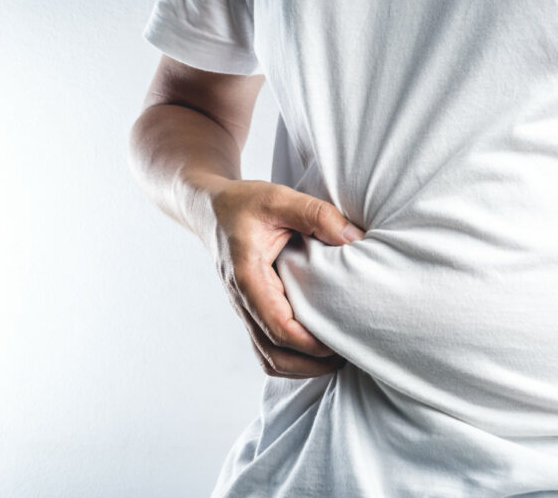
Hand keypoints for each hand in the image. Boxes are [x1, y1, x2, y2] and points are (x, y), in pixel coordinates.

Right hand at [204, 178, 364, 377]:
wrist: (210, 210)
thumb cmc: (242, 204)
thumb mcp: (279, 198)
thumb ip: (316, 214)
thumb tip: (355, 238)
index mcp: (247, 277)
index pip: (277, 327)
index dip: (310, 342)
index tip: (341, 338)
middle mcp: (242, 300)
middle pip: (272, 355)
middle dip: (311, 365)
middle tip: (347, 353)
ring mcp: (244, 310)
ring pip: (268, 359)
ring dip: (301, 367)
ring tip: (336, 355)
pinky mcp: (251, 312)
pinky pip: (267, 349)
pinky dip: (292, 358)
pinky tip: (316, 346)